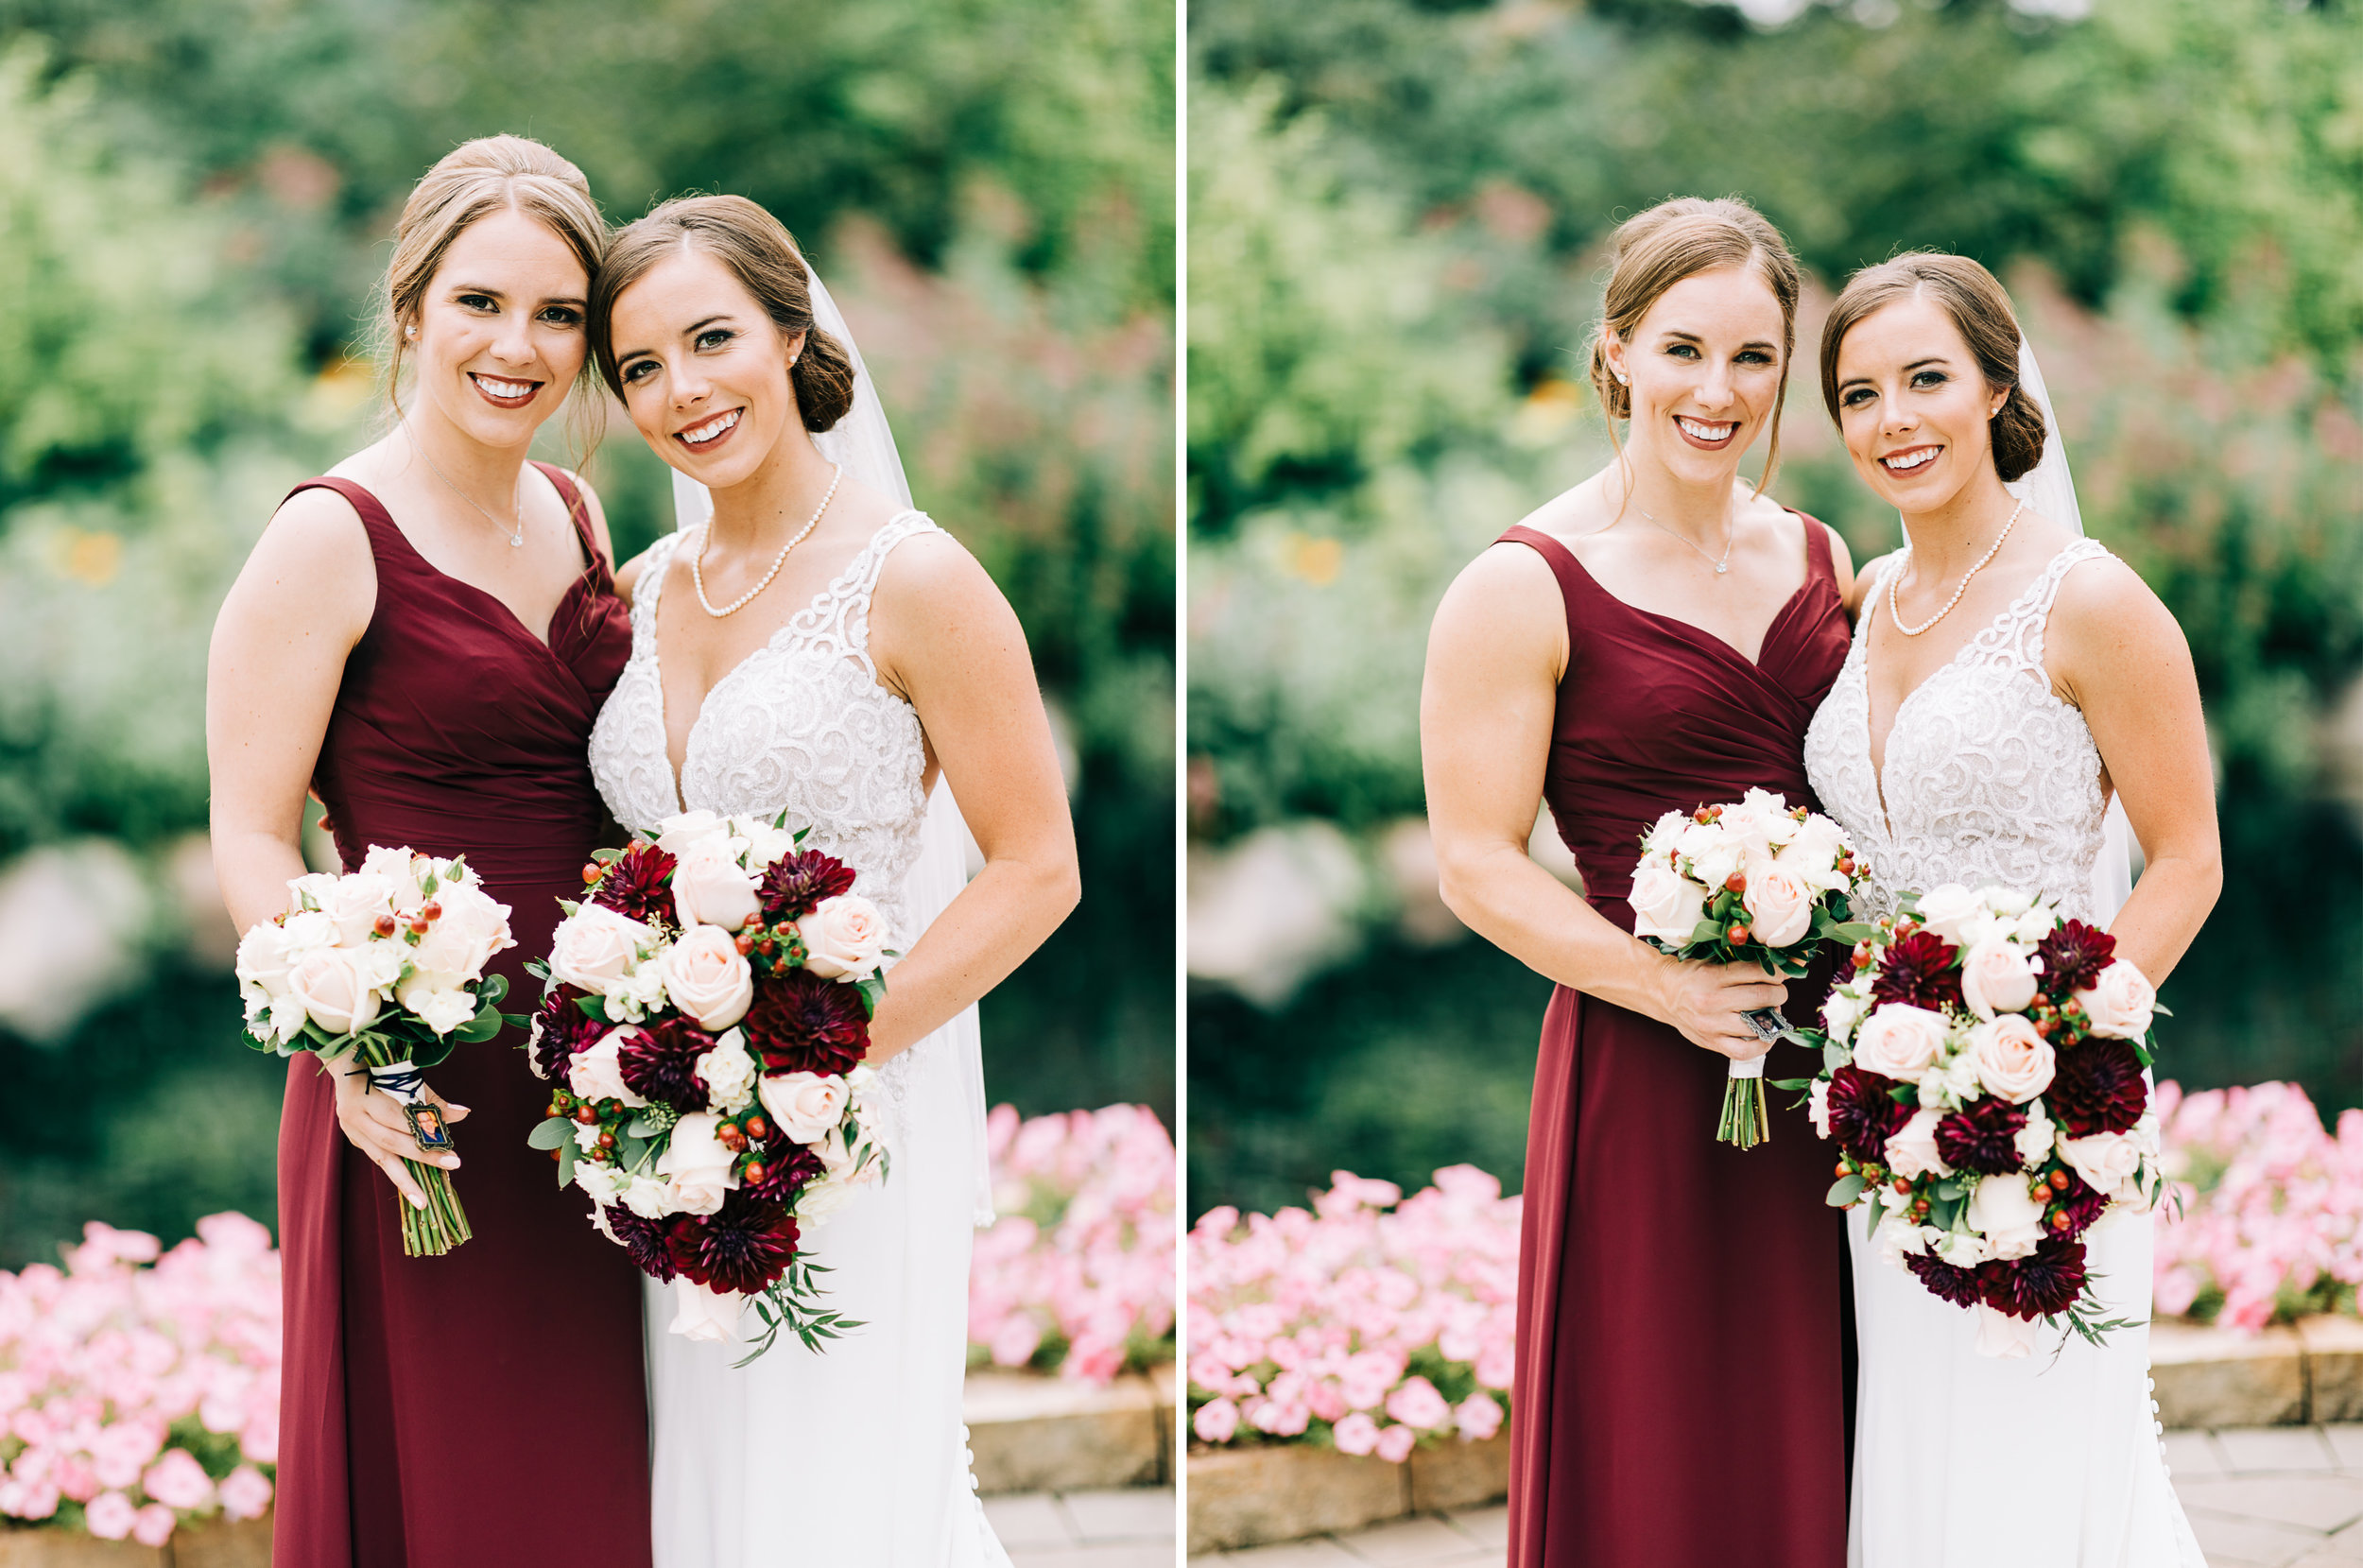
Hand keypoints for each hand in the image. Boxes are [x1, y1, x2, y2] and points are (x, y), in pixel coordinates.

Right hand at [327, 1060, 469, 1208]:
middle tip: (453, 1163)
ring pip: (381, 1158)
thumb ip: (430, 1099)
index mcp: (363, 1095)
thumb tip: (463, 1114)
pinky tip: (412, 1186)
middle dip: (422, 1156)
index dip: (425, 1129)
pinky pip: (379, 1158)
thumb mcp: (404, 1076)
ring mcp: (351, 1130)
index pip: (398, 1118)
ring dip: (405, 1180)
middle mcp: (353, 1116)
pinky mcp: (355, 1139)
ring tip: (423, 1202)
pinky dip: (397, 1171)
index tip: (451, 1140)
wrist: (344, 1064)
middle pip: (391, 1141)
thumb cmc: (381, 1066)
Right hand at [1649, 952, 1791, 1061]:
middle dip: (1779, 992)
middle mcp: (1711, 1001)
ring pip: (1757, 1024)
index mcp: (1712, 975)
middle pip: (1762, 996)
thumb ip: (1743, 962)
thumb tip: (1783, 966)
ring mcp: (1711, 1024)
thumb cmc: (1692, 974)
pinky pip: (1744, 1051)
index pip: (1757, 971)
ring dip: (1773, 1017)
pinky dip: (1762, 1045)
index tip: (1779, 973)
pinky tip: (1766, 1035)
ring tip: (1769, 1010)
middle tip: (1777, 991)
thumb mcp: (1712, 960)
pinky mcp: (1711, 1042)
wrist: (1663, 993)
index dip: (1777, 972)